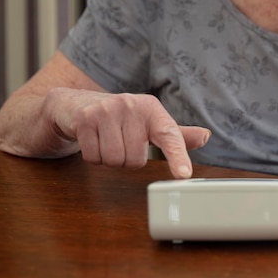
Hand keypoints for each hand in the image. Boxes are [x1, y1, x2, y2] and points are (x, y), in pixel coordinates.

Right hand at [43, 87, 210, 176]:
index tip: (184, 174)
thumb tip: (205, 136)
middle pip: (136, 159)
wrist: (72, 103)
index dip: (178, 156)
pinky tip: (90, 140)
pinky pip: (94, 157)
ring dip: (109, 159)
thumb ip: (175, 135)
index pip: (169, 136)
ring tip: (104, 141)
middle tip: (119, 142)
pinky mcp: (84, 119)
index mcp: (151, 108)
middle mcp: (131, 105)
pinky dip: (92, 156)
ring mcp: (106, 110)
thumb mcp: (148, 124)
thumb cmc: (117, 118)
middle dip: (126, 159)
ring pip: (115, 160)